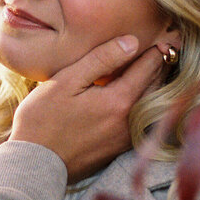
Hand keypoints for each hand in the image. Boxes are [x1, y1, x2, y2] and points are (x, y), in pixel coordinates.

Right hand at [10, 36, 163, 181]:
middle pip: (157, 85)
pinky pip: (143, 119)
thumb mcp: (67, 81)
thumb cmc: (43, 118)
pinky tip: (135, 93)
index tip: (162, 37)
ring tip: (152, 67)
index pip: (150, 67)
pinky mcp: (120, 147)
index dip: (157, 49)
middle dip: (160, 65)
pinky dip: (145, 102)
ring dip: (155, 84)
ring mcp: (127, 136)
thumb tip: (132, 42)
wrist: (35, 162)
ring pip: (153, 103)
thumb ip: (101, 59)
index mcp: (120, 100)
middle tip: (164, 47)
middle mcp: (131, 120)